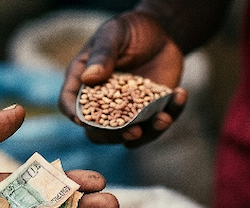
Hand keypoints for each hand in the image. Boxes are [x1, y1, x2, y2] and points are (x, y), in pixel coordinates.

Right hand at [59, 11, 186, 146]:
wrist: (161, 32)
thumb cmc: (129, 29)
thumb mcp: (113, 34)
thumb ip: (102, 55)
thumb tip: (89, 78)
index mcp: (83, 83)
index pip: (69, 102)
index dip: (73, 113)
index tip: (82, 120)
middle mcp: (101, 103)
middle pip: (96, 131)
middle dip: (113, 136)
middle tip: (132, 131)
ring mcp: (126, 111)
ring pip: (128, 135)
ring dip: (146, 134)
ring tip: (163, 119)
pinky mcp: (150, 111)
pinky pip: (157, 123)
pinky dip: (172, 114)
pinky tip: (180, 95)